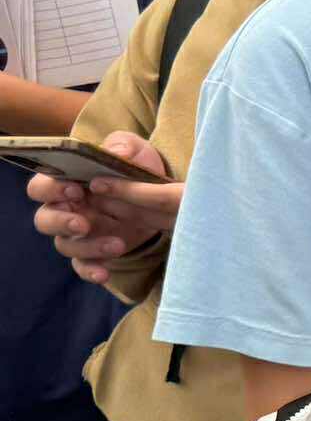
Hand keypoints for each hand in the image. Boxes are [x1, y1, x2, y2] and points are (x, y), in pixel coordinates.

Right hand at [26, 133, 179, 284]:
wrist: (159, 194)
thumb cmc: (134, 168)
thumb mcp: (134, 152)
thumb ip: (123, 146)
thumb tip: (116, 151)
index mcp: (66, 183)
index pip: (41, 187)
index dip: (52, 190)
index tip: (75, 190)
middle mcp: (65, 209)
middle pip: (44, 220)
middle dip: (61, 222)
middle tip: (83, 223)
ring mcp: (78, 233)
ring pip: (65, 245)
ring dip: (87, 247)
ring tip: (117, 244)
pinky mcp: (95, 252)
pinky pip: (82, 266)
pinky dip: (91, 271)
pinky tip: (104, 274)